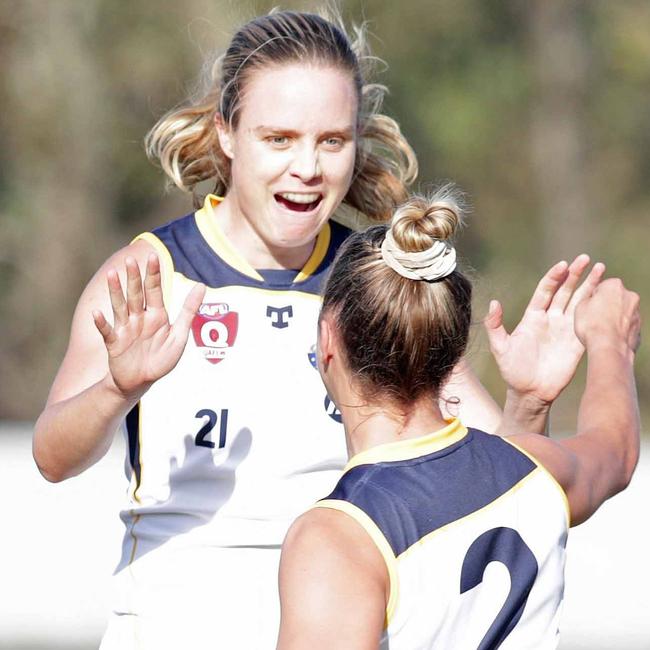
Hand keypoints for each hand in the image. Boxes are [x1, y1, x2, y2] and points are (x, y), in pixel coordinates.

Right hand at [92, 253, 204, 399]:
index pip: (154, 290)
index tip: (153, 256)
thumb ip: (189, 311)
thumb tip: (202, 285)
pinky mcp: (114, 343)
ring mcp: (125, 329)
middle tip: (130, 259)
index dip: (153, 274)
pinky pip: (107, 332)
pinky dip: (102, 323)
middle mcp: (139, 318)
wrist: (141, 382)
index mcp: (156, 314)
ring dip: (115, 291)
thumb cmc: (161, 358)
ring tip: (111, 275)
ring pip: (120, 307)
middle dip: (134, 278)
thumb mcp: (179, 335)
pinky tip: (97, 313)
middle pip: (135, 294)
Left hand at [485, 254, 604, 404]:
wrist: (530, 392)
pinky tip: (605, 295)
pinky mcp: (577, 341)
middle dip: (575, 274)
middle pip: (565, 291)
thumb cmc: (512, 370)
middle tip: (586, 258)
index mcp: (533, 316)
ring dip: (590, 285)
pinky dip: (596, 307)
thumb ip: (495, 325)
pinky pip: (588, 321)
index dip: (554, 277)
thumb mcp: (500, 347)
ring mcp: (565, 329)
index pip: (545, 290)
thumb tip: (493, 303)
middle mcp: (550, 318)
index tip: (563, 264)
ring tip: (601, 268)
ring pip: (579, 302)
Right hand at [575, 278, 640, 354]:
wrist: (609, 347)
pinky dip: (619, 330)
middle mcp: (630, 296)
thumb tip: (592, 300)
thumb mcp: (580, 306)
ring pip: (622, 313)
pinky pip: (626, 327)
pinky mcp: (639, 328)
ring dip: (613, 318)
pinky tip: (609, 338)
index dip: (592, 298)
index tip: (587, 307)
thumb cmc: (592, 324)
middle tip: (593, 318)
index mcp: (614, 285)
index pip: (601, 287)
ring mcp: (637, 313)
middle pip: (614, 298)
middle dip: (606, 306)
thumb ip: (588, 298)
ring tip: (600, 330)